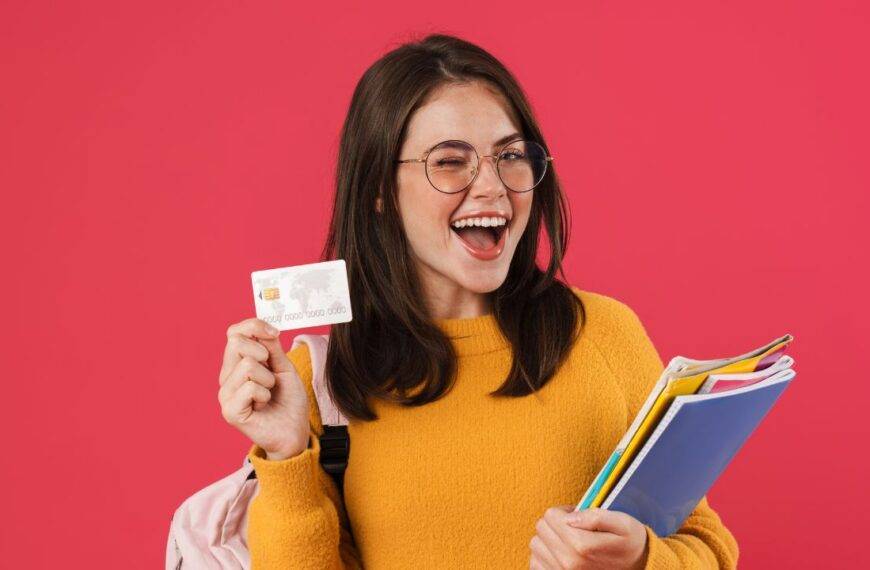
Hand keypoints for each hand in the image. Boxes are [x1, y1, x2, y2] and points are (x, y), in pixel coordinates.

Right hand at [218, 317, 310, 460]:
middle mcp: (227, 376)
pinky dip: (265, 394)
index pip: (234, 332)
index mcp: (237, 363)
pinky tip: (263, 405)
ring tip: (269, 393)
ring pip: (247, 365)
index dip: (254, 326)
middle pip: (236, 342)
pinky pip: (249, 387)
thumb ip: (272, 348)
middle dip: (263, 353)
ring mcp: (226, 394)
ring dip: (268, 379)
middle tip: (272, 373)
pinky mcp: (229, 411)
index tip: (275, 333)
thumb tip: (265, 329)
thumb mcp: (284, 367)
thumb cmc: (289, 401)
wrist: (294, 431)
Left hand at [529, 505, 647, 569]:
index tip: (575, 516)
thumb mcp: (622, 523)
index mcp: (581, 545)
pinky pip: (535, 563)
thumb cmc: (630, 545)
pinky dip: (544, 555)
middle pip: (541, 528)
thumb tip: (570, 516)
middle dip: (555, 523)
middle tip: (572, 527)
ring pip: (536, 544)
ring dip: (548, 539)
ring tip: (567, 540)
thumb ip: (596, 516)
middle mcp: (568, 562)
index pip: (550, 515)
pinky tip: (560, 553)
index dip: (563, 511)